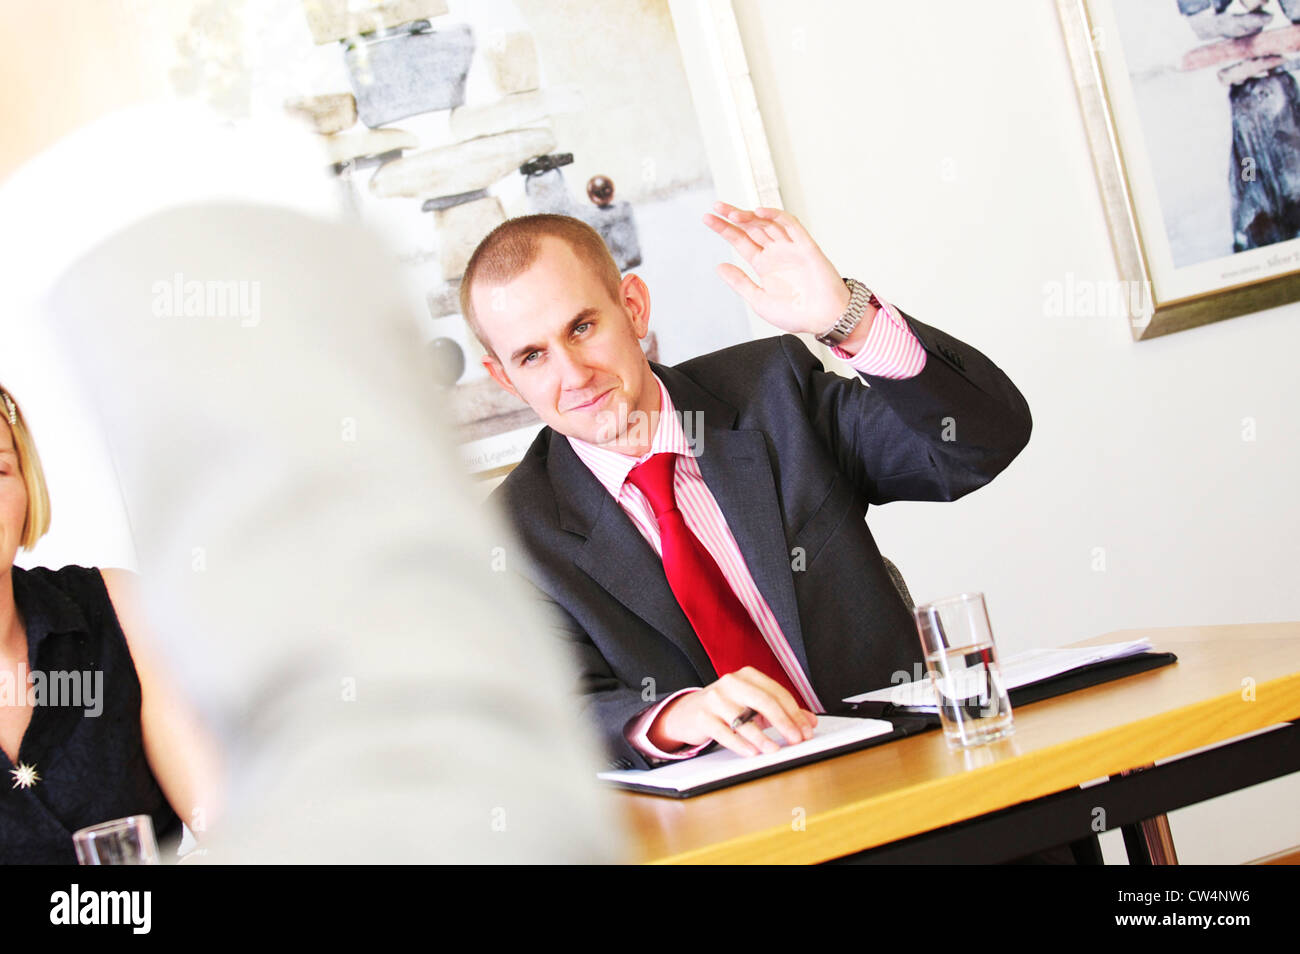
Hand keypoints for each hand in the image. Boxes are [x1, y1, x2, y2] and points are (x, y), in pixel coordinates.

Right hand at [648, 666, 817, 757]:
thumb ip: (781, 711)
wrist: (688, 711)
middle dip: (784, 722)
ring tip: (774, 750)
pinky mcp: (702, 716)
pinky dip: (739, 744)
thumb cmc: (726, 707)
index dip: (795, 713)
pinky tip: (751, 752)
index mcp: (747, 675)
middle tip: (796, 739)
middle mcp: (731, 683)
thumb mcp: (753, 705)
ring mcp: (715, 698)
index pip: (777, 693)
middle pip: (763, 701)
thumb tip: (809, 722)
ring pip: (743, 718)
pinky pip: (724, 732)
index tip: (806, 730)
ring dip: (762, 737)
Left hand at [703, 201, 850, 336]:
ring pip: (768, 223)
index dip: (725, 229)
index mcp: (764, 265)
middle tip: (717, 208)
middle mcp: (776, 253)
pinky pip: (791, 225)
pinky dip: (776, 215)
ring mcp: (790, 247)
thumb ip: (739, 282)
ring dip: (750, 215)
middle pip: (751, 227)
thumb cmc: (796, 314)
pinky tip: (759, 212)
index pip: (741, 240)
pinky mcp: (806, 246)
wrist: (824, 319)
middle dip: (734, 216)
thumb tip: (719, 267)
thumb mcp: (758, 299)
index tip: (707, 219)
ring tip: (732, 213)